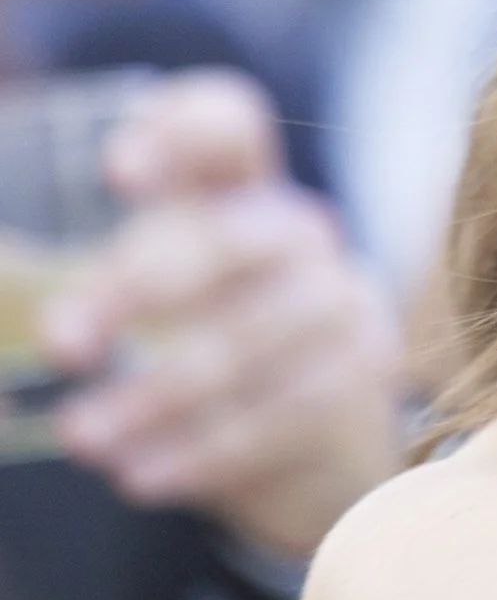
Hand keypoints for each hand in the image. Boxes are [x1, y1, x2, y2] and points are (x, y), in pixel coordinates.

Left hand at [43, 74, 403, 559]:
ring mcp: (339, 299)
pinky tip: (138, 474)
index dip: (179, 132)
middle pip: (219, 241)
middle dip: (129, 292)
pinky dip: (194, 453)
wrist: (321, 450)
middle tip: (60, 342)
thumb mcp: (159, 307)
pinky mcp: (360, 374)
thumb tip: (27, 320)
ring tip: (81, 436)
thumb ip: (97, 290)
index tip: (115, 174)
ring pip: (237, 346)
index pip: (227, 125)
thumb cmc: (210, 354)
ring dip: (146, 398)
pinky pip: (269, 416)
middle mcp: (296, 230)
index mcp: (239, 190)